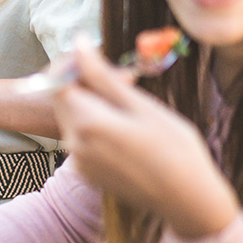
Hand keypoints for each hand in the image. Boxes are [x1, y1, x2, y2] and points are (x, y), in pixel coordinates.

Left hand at [52, 43, 240, 239]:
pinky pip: (79, 137)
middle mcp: (74, 144)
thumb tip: (78, 43)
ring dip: (88, 102)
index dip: (70, 63)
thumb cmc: (175, 148)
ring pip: (70, 117)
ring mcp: (78, 161)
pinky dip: (93, 123)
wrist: (187, 200)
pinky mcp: (85, 172)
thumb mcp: (140, 105)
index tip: (95, 57)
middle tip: (119, 78)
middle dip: (80, 81)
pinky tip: (125, 128)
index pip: (55, 81)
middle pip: (60, 98)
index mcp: (87, 124)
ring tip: (126, 104)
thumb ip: (102, 75)